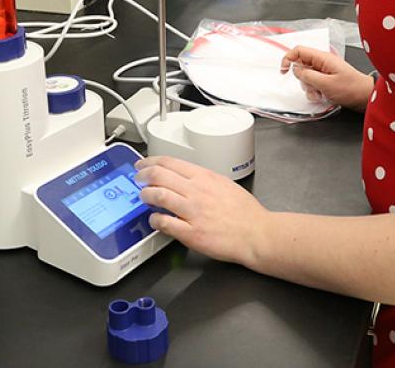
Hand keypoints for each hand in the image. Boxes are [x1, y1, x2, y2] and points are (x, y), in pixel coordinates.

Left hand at [135, 155, 269, 266]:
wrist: (256, 233)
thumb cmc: (244, 211)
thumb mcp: (223, 183)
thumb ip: (202, 179)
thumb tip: (184, 177)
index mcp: (204, 177)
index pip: (170, 162)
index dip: (151, 161)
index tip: (143, 164)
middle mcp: (196, 191)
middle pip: (159, 175)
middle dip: (143, 176)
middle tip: (138, 179)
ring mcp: (192, 212)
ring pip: (159, 196)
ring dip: (146, 195)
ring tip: (144, 197)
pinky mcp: (192, 233)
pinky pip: (165, 223)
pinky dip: (155, 219)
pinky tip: (155, 219)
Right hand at [279, 45, 374, 110]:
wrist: (366, 97)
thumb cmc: (351, 88)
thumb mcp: (326, 84)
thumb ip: (308, 76)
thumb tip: (295, 70)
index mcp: (322, 58)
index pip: (298, 51)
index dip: (288, 59)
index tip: (284, 71)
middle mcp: (322, 63)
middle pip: (301, 66)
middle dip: (303, 80)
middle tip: (313, 88)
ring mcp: (324, 71)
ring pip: (307, 78)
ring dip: (310, 88)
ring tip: (321, 94)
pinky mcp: (327, 80)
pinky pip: (314, 85)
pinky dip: (316, 92)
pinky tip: (324, 97)